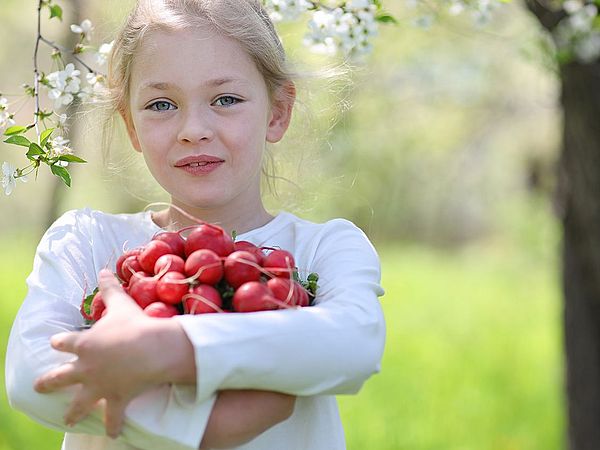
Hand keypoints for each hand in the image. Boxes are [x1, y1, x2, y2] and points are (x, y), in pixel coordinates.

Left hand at [33, 269, 185, 437]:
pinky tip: (113, 434)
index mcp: (83, 344)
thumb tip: (103, 269)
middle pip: (60, 377)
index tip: (55, 343)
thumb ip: (110, 289)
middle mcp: (85, 368)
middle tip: (39, 385)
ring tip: (67, 419)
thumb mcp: (120, 304)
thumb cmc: (133, 325)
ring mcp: (99, 386)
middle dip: (49, 382)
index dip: (59, 342)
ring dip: (73, 411)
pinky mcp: (116, 398)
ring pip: (79, 403)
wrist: (150, 349)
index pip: (63, 342)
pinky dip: (114, 425)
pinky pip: (114, 417)